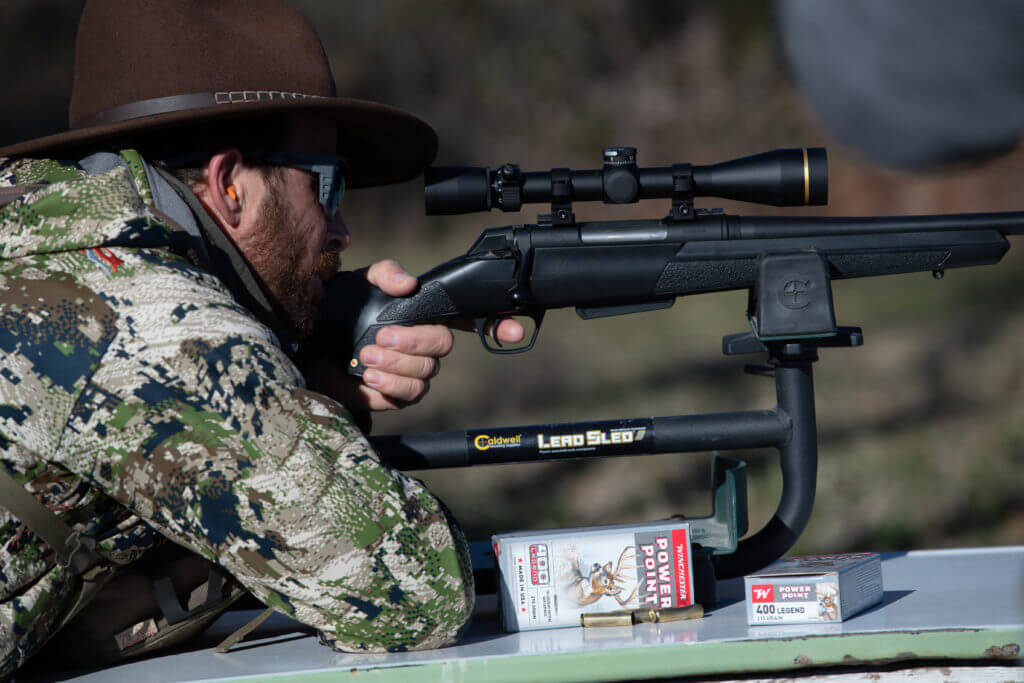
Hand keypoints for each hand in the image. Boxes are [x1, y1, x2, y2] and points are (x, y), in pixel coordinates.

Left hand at [307, 260, 524, 411]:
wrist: (306, 347)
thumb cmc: (338, 312)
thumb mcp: (359, 283)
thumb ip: (384, 274)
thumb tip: (408, 283)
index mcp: (424, 315)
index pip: (471, 318)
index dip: (499, 324)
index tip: (514, 329)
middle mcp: (423, 345)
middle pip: (442, 347)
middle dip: (412, 342)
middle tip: (379, 338)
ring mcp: (411, 371)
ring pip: (425, 374)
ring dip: (395, 365)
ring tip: (365, 358)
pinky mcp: (394, 395)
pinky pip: (405, 397)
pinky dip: (387, 385)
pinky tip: (366, 376)